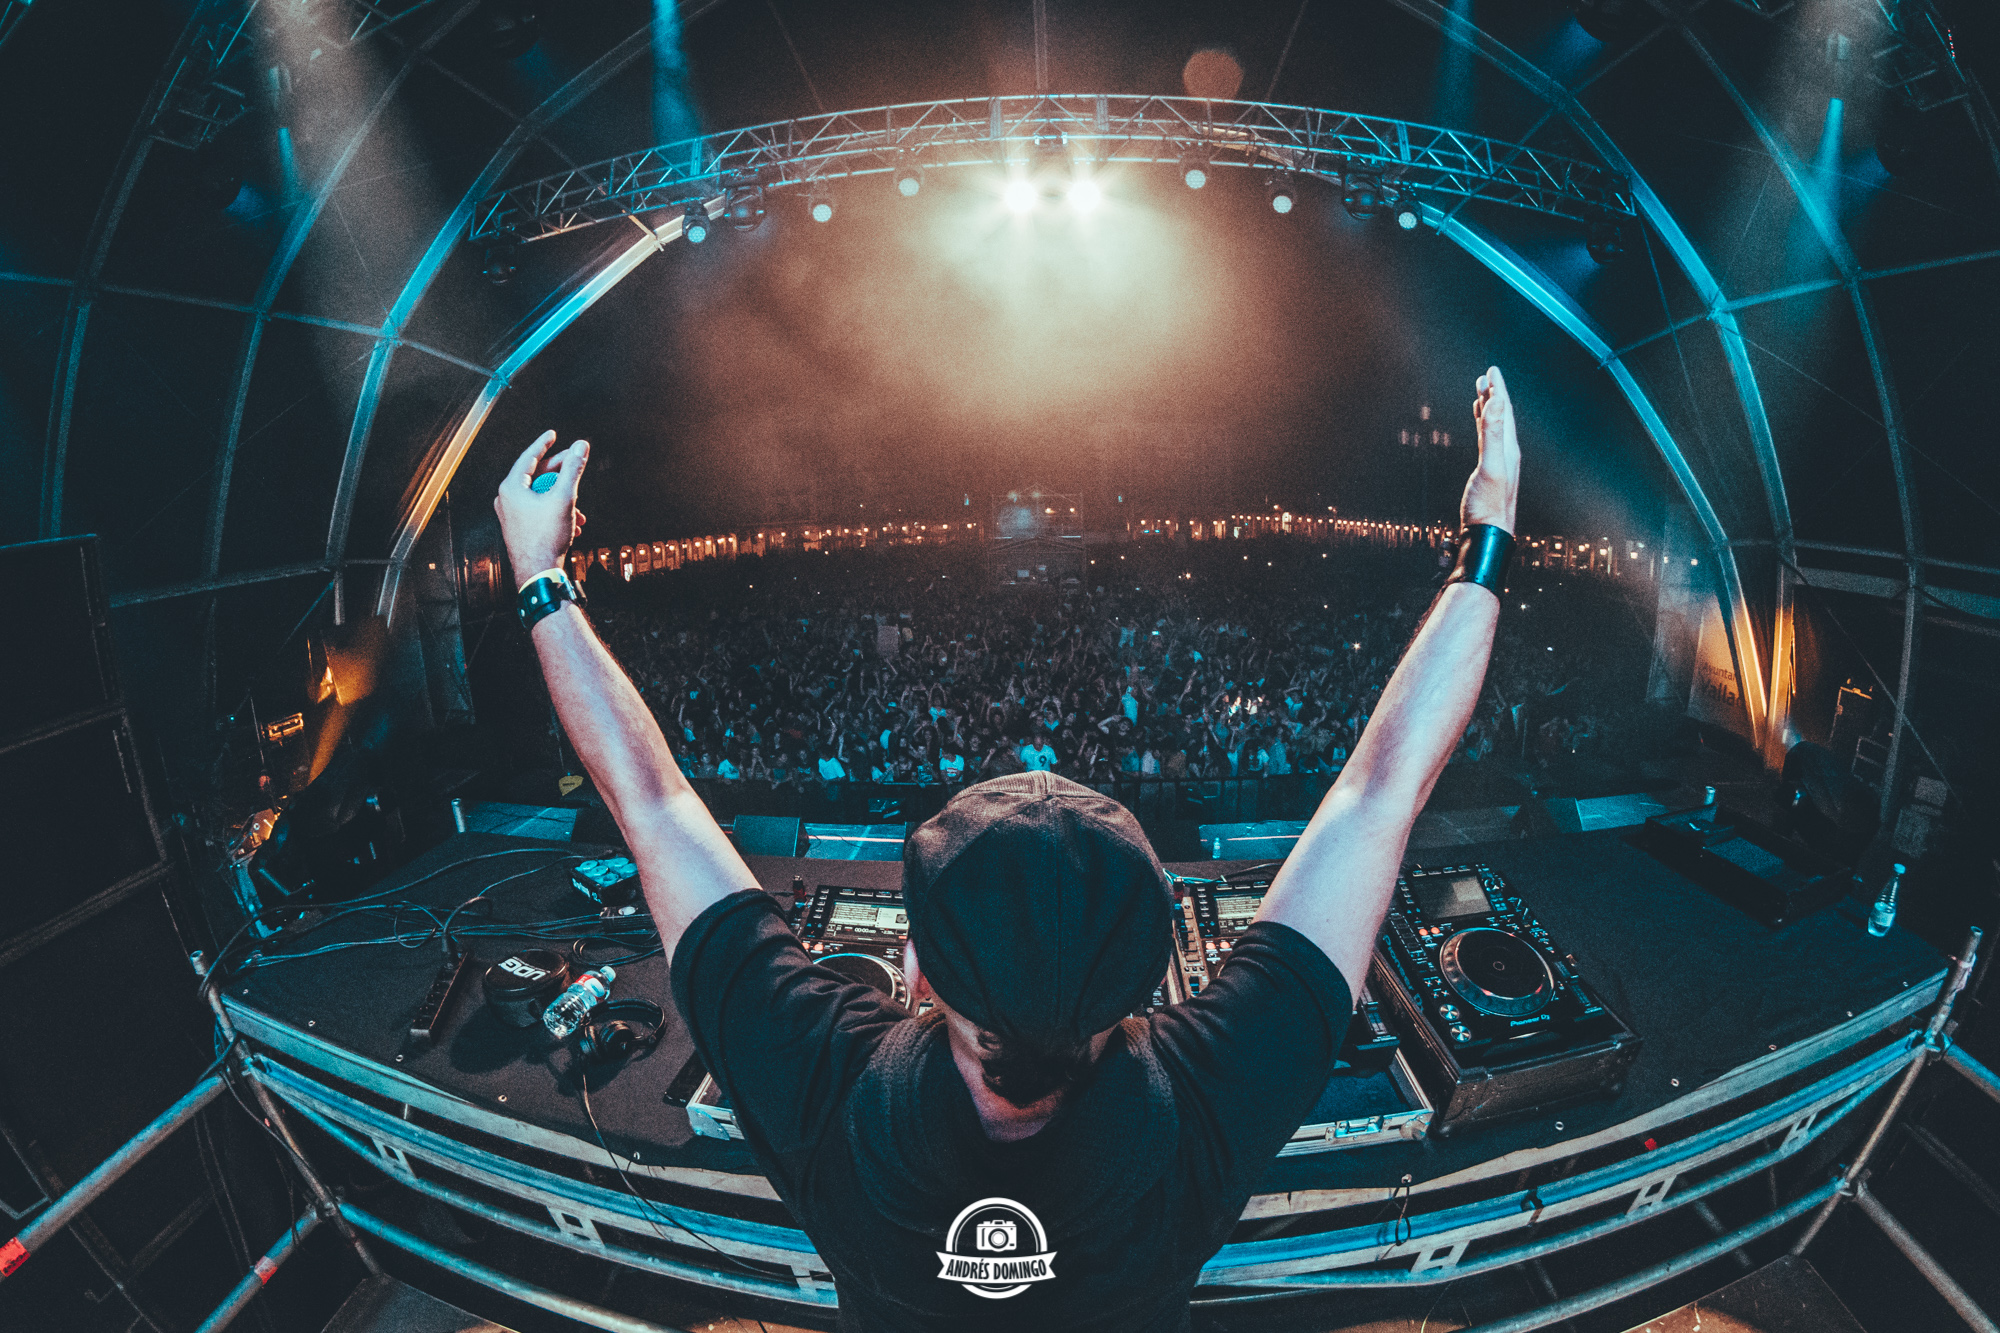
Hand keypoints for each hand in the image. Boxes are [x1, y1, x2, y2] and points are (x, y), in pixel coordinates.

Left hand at [494, 429, 588, 584]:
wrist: (538, 573)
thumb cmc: (545, 539)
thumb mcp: (564, 498)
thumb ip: (573, 469)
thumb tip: (580, 447)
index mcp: (511, 488)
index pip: (528, 457)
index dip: (543, 444)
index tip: (552, 435)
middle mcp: (507, 500)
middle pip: (536, 476)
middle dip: (560, 475)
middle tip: (574, 466)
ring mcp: (511, 515)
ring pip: (540, 496)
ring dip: (562, 499)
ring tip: (578, 510)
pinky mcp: (519, 528)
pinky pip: (539, 511)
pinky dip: (556, 512)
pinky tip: (572, 523)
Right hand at [1460, 365, 1520, 533]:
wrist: (1488, 536)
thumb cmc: (1489, 508)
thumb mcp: (1491, 467)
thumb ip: (1494, 435)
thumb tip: (1497, 403)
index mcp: (1509, 449)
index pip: (1505, 412)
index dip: (1499, 390)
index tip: (1492, 371)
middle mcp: (1506, 454)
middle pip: (1502, 417)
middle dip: (1494, 395)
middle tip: (1485, 377)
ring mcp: (1498, 463)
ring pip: (1495, 429)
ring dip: (1488, 410)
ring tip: (1481, 395)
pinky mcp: (1488, 473)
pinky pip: (1487, 443)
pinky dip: (1483, 429)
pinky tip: (1479, 429)